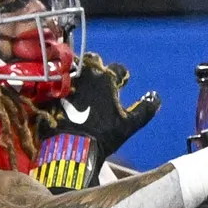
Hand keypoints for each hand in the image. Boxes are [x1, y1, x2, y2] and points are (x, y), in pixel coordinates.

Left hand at [33, 53, 159, 192]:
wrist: (71, 147)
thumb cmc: (103, 136)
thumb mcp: (130, 125)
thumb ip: (145, 109)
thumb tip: (156, 97)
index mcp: (107, 79)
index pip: (119, 69)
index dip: (123, 76)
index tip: (123, 82)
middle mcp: (86, 75)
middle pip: (94, 60)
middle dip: (98, 67)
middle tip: (99, 80)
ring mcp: (67, 81)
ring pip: (74, 67)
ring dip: (78, 73)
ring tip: (80, 85)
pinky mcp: (52, 91)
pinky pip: (57, 81)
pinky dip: (62, 86)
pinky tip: (64, 96)